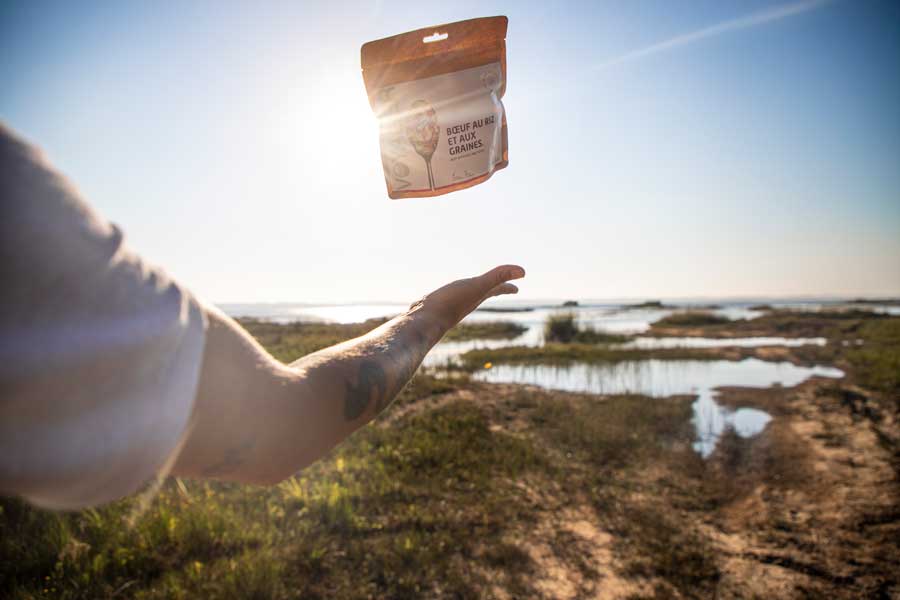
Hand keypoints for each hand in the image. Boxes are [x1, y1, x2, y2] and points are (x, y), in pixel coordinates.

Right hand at [410, 264, 525, 330]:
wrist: (424, 322)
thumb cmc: (450, 303)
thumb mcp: (477, 286)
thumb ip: (497, 277)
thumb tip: (523, 271)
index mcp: (476, 296)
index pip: (496, 290)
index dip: (506, 286)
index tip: (516, 288)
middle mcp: (466, 302)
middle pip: (483, 294)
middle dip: (493, 289)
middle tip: (501, 287)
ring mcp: (451, 305)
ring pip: (465, 297)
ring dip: (471, 293)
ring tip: (471, 292)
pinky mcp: (437, 306)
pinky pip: (448, 299)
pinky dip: (451, 296)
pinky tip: (443, 299)